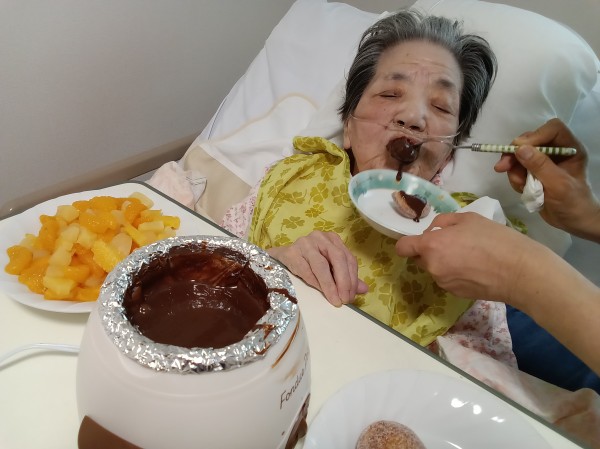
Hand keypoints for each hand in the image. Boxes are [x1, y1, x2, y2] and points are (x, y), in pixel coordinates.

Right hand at [267, 231, 367, 306]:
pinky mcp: (291, 252)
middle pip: (337, 259)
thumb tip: (364, 290)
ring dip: (330, 285)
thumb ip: (346, 278)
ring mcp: (305, 243)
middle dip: (344, 281)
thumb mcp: (329, 267)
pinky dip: (315, 283)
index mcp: (332, 240)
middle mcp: (320, 238)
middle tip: (345, 299)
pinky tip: (320, 292)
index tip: (352, 296)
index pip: (348, 258)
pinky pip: (306, 270)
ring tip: (335, 300)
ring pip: (321, 265)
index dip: (353, 278)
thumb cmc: (308, 262)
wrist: (281, 258)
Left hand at [395, 212, 535, 304]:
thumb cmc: (493, 239)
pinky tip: (475, 269)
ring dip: (443, 262)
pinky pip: (447, 280)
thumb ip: (442, 222)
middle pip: (420, 258)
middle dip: (430, 251)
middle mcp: (432, 267)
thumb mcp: (467, 218)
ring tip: (469, 255)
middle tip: (454, 243)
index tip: (421, 239)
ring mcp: (443, 283)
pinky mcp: (455, 294)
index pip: (402, 248)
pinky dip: (455, 274)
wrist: (518, 271)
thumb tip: (433, 231)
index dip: (408, 242)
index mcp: (431, 246)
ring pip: (435, 269)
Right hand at [494, 118, 599, 240]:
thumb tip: (520, 148)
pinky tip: (522, 189)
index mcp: (570, 149)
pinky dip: (515, 178)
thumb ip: (540, 166)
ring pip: (520, 155)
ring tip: (519, 185)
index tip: (519, 149)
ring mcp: (544, 162)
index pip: (552, 129)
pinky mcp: (534, 173)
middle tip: (502, 167)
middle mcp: (556, 151)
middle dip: (515, 153)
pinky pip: (518, 169)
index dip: (535, 135)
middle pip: (531, 140)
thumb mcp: (558, 185)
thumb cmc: (573, 203)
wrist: (574, 223)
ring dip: (514, 169)